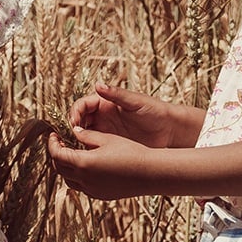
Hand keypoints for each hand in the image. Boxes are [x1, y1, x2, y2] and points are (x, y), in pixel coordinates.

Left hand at [47, 125, 165, 199]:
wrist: (151, 173)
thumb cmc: (131, 152)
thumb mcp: (107, 139)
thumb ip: (86, 136)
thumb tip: (74, 131)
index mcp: (83, 163)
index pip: (56, 154)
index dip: (52, 144)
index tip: (54, 136)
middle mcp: (84, 179)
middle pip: (59, 168)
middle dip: (56, 155)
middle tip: (60, 143)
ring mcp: (91, 190)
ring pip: (68, 180)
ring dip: (65, 167)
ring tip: (72, 155)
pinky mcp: (100, 195)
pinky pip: (81, 187)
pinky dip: (77, 177)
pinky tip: (86, 167)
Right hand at [68, 84, 198, 149]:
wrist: (170, 131)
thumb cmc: (155, 112)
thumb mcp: (135, 102)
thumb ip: (116, 94)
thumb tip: (98, 84)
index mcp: (105, 102)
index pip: (82, 105)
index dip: (74, 113)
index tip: (73, 123)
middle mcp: (102, 116)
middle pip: (78, 121)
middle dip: (71, 128)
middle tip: (70, 139)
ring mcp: (105, 131)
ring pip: (82, 135)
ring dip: (76, 141)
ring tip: (76, 149)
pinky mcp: (110, 144)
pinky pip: (92, 147)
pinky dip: (86, 151)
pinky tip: (86, 156)